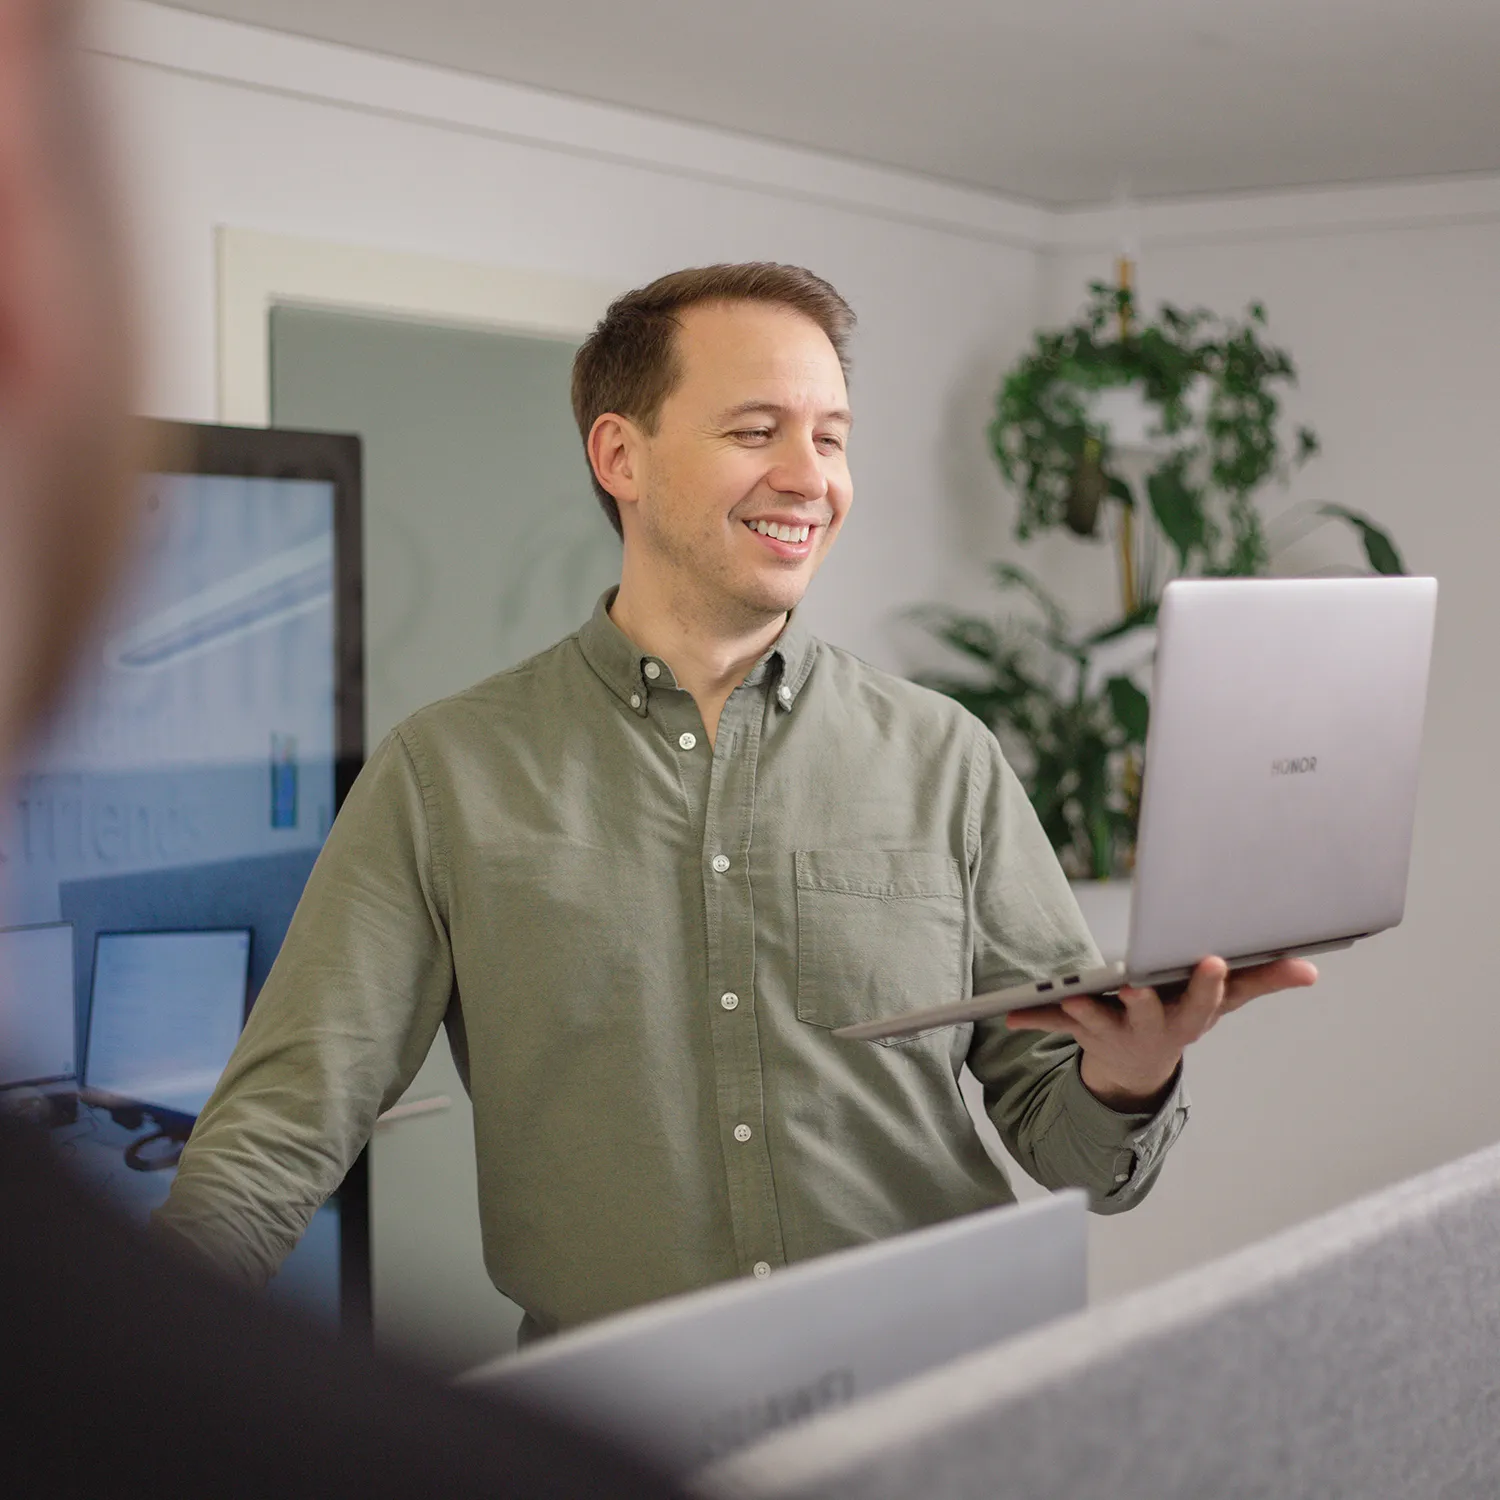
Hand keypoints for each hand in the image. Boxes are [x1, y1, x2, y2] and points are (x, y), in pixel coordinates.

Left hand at [1003, 956, 1318, 1111]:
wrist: (1138, 1067)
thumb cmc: (1184, 1015)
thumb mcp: (1225, 1001)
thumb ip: (1264, 979)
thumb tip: (1312, 968)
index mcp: (1188, 1015)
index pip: (1205, 999)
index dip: (1207, 983)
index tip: (1211, 960)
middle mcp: (1151, 1026)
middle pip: (1148, 1012)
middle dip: (1142, 1000)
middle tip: (1134, 985)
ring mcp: (1113, 1030)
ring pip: (1096, 1019)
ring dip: (1083, 1010)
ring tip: (1072, 997)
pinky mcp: (1079, 1028)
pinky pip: (1052, 1021)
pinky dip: (1032, 1017)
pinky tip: (1009, 1013)